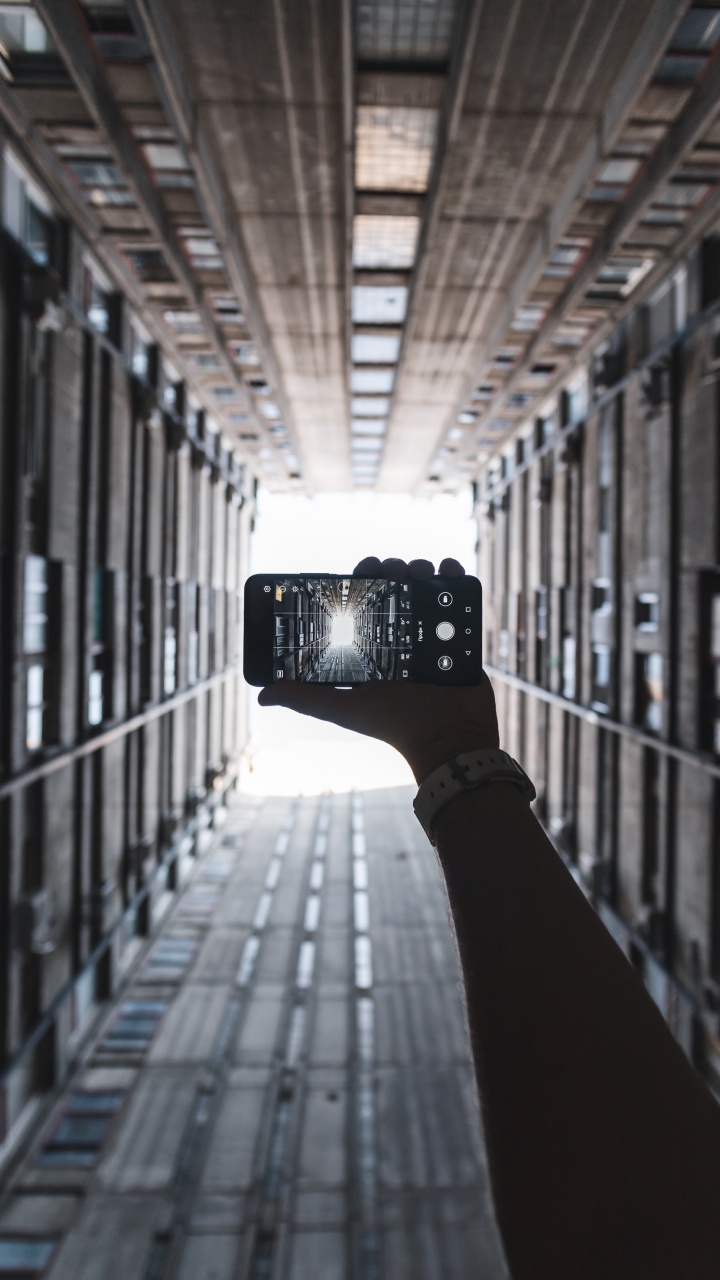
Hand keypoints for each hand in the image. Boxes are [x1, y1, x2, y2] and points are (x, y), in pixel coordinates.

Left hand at [257, 555, 499, 782]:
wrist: (449, 738)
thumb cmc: (395, 725)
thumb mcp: (344, 708)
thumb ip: (305, 698)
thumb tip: (262, 695)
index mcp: (373, 649)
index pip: (362, 604)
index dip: (360, 581)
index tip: (362, 567)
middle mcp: (401, 639)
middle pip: (394, 590)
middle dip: (392, 570)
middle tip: (392, 569)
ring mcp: (432, 636)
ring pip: (424, 589)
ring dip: (421, 570)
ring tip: (421, 570)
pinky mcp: (460, 637)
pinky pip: (458, 600)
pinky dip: (453, 578)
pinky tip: (447, 569)